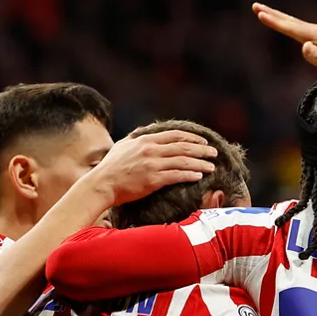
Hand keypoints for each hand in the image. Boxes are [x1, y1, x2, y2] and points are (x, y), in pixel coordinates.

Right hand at [84, 130, 217, 208]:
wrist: (102, 184)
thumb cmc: (111, 167)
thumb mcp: (123, 146)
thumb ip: (136, 138)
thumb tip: (145, 131)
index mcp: (145, 140)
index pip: (174, 135)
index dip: (192, 137)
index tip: (203, 142)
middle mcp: (150, 149)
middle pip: (183, 147)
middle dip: (202, 149)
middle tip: (214, 153)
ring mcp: (152, 164)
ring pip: (183, 161)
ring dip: (200, 163)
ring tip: (212, 167)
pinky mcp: (153, 179)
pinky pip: (177, 175)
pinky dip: (190, 175)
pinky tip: (199, 176)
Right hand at [252, 2, 316, 72]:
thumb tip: (305, 45)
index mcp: (316, 36)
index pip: (290, 28)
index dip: (274, 22)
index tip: (260, 15)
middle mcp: (316, 31)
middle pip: (289, 20)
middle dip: (272, 14)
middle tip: (255, 6)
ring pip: (293, 23)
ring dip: (277, 16)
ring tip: (263, 11)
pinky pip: (297, 29)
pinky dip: (286, 23)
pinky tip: (282, 22)